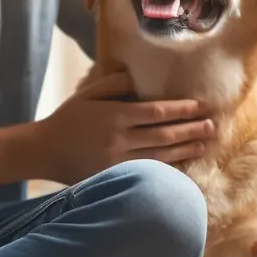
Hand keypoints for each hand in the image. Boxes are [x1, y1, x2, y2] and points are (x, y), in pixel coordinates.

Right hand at [36, 72, 214, 184]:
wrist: (45, 151)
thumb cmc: (67, 119)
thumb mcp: (87, 94)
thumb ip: (114, 85)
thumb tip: (140, 79)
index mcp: (115, 116)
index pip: (156, 112)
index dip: (182, 109)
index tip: (201, 106)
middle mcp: (119, 139)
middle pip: (164, 135)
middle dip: (191, 130)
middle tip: (212, 126)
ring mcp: (118, 161)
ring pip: (160, 156)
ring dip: (185, 149)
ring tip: (204, 144)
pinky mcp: (114, 177)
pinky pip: (148, 172)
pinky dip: (168, 167)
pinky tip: (182, 163)